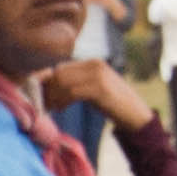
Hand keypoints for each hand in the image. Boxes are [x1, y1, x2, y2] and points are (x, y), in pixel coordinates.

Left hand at [41, 58, 155, 130]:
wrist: (135, 113)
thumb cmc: (110, 102)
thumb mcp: (92, 86)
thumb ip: (76, 81)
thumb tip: (48, 84)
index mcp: (92, 63)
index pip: (61, 68)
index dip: (47, 81)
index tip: (42, 95)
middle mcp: (95, 65)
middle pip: (59, 74)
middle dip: (48, 90)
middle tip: (45, 104)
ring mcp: (98, 76)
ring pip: (63, 83)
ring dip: (53, 97)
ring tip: (53, 108)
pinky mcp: (100, 89)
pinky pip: (71, 93)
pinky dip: (62, 102)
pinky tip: (60, 109)